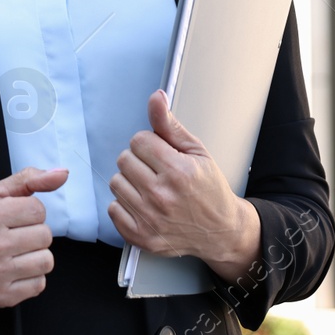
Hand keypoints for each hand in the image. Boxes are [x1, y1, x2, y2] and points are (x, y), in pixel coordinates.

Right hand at [0, 166, 65, 307]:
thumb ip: (28, 180)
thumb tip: (62, 174)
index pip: (38, 210)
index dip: (27, 212)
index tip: (11, 217)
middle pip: (45, 236)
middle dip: (31, 233)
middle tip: (10, 235)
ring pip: (46, 261)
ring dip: (33, 255)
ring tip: (13, 252)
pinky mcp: (2, 297)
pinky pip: (39, 284)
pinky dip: (29, 276)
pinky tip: (11, 269)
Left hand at [107, 90, 260, 280]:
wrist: (221, 231)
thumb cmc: (210, 189)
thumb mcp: (196, 152)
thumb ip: (170, 125)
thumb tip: (155, 98)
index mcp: (178, 172)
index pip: (138, 140)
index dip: (149, 144)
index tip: (161, 154)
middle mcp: (162, 196)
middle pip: (124, 160)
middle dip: (139, 161)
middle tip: (157, 171)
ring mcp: (150, 219)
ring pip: (116, 182)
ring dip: (130, 182)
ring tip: (151, 187)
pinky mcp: (141, 237)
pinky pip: (113, 209)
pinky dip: (125, 205)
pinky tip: (144, 205)